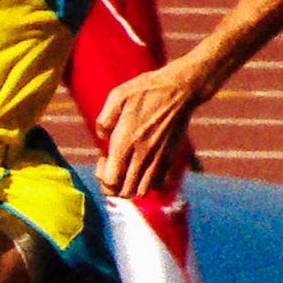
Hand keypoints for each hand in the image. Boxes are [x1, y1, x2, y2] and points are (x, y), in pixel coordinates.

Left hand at [92, 61, 198, 197]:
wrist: (180, 89)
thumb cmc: (147, 89)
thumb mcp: (117, 95)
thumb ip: (104, 119)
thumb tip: (102, 136)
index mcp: (125, 143)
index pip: (110, 181)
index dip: (101, 176)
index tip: (103, 157)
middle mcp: (142, 156)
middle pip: (124, 192)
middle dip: (112, 185)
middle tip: (112, 166)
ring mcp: (158, 159)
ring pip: (141, 192)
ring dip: (129, 186)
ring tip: (126, 169)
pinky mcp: (170, 157)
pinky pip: (158, 184)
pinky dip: (148, 183)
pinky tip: (142, 167)